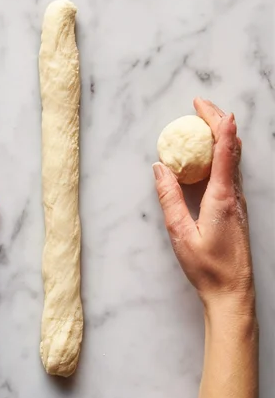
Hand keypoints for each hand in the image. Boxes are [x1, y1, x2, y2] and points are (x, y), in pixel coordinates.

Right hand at [153, 99, 253, 315]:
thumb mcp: (180, 234)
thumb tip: (159, 170)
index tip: (205, 106)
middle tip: (200, 107)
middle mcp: (234, 194)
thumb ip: (169, 199)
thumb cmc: (208, 267)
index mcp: (222, 196)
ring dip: (220, 137)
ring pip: (233, 158)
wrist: (232, 291)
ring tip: (203, 124)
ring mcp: (237, 201)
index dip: (217, 123)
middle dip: (217, 122)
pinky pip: (230, 173)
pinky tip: (207, 158)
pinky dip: (220, 156)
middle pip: (231, 147)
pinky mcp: (235, 209)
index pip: (224, 150)